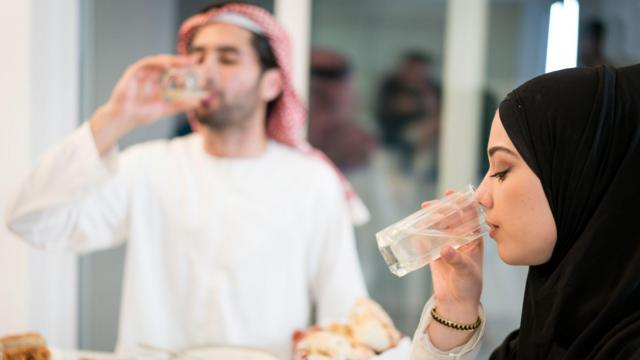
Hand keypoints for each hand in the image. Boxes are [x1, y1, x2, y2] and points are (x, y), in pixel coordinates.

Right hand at [107, 55, 201, 125]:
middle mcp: (151, 76)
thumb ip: (180, 105)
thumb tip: (198, 103)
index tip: (196, 67)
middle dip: (180, 61)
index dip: (184, 69)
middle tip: (193, 60)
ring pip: (157, 62)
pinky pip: (145, 63)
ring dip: (170, 60)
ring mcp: (142, 73)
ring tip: (182, 62)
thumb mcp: (166, 109)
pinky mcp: (133, 72)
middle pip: (167, 64)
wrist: (125, 119)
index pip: (173, 72)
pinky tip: (167, 65)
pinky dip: (156, 63)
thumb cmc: (142, 114)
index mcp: (158, 83)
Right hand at [422, 190, 483, 349]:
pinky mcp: (434, 253)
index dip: (461, 202)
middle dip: (441, 209)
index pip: (469, 215)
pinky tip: (414, 227)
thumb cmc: (469, 286)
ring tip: (421, 213)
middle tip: (429, 206)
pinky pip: (426, 238)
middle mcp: (461, 239)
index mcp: (474, 239)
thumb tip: (444, 248)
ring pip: (438, 226)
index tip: (451, 195)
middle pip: (451, 217)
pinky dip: (420, 232)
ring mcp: (447, 245)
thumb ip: (457, 259)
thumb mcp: (466, 272)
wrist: (457, 303)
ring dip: (430, 218)